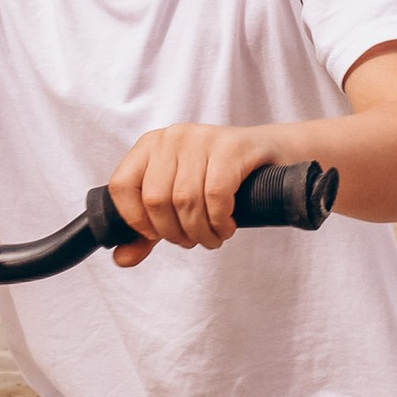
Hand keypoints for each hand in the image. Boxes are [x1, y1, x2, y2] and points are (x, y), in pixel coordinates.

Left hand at [101, 122, 288, 261]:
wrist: (274, 155)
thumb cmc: (221, 180)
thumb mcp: (179, 204)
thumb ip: (149, 231)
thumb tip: (122, 259)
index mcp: (150, 146)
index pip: (122, 186)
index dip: (136, 221)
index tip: (158, 235)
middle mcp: (172, 137)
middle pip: (155, 199)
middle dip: (174, 233)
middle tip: (192, 241)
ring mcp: (201, 138)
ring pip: (186, 200)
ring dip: (200, 232)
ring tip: (213, 238)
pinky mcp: (231, 146)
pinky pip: (215, 194)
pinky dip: (219, 221)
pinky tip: (226, 226)